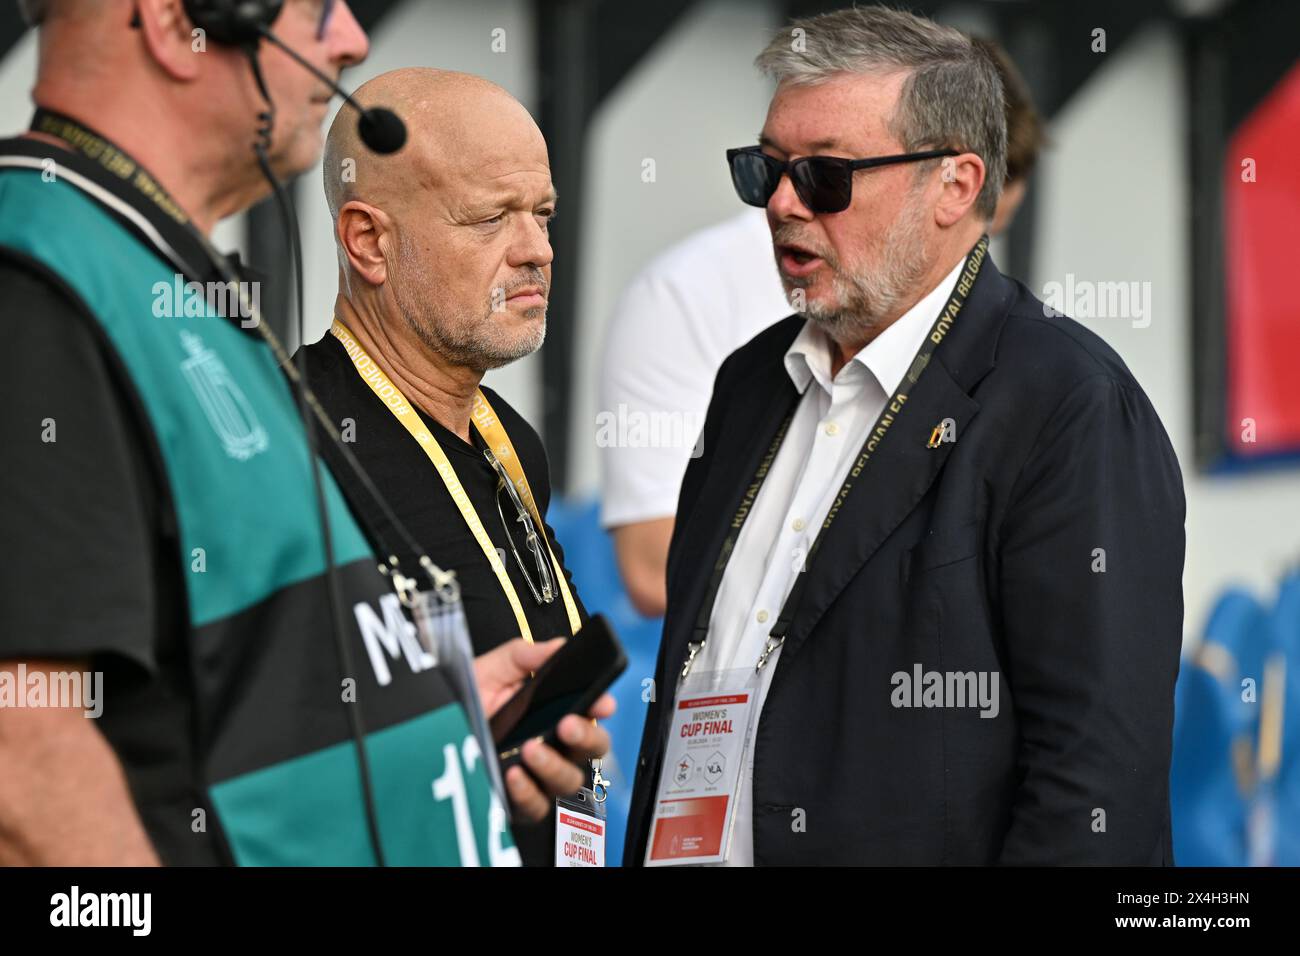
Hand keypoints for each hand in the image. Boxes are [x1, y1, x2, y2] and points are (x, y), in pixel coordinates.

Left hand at [473, 638, 616, 822]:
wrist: (431, 727)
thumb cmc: (467, 699)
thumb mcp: (494, 668)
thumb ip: (525, 655)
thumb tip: (557, 646)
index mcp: (554, 710)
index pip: (591, 712)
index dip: (601, 707)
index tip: (601, 702)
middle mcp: (553, 744)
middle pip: (592, 749)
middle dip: (587, 737)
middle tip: (567, 725)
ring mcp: (538, 775)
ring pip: (568, 780)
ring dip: (554, 765)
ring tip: (532, 749)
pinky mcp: (518, 801)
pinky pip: (536, 806)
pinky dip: (528, 792)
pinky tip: (514, 774)